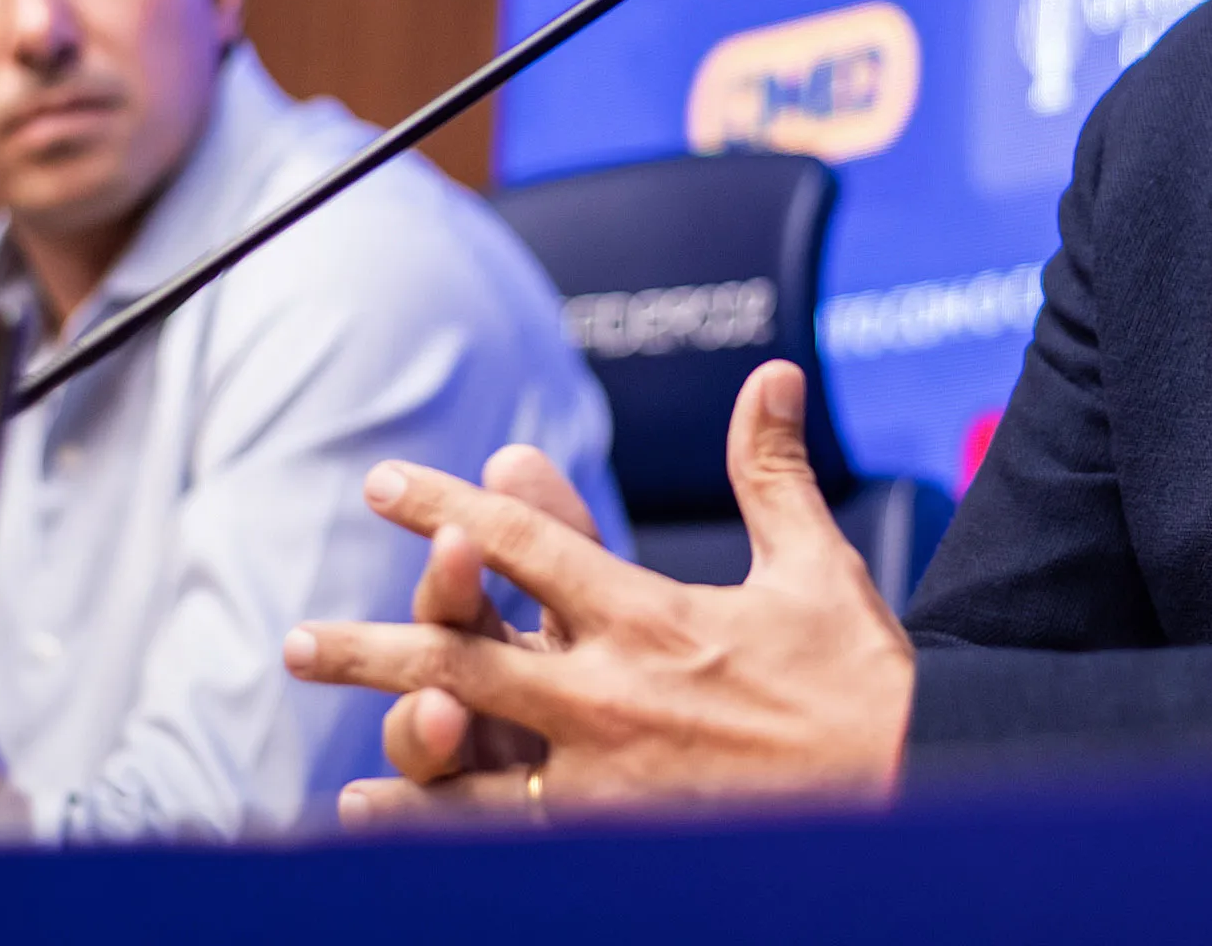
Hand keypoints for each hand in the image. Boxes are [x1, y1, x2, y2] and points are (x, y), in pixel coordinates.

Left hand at [286, 361, 913, 819]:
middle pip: (463, 653)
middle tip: (298, 642)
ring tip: (336, 765)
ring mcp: (603, 774)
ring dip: (389, 742)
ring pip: (468, 755)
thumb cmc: (861, 686)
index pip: (525, 546)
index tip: (386, 486)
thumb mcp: (817, 567)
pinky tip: (380, 819)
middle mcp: (608, 692)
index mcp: (650, 617)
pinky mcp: (614, 835)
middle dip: (373, 642)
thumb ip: (772, 472)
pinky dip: (433, 827)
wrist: (913, 787)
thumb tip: (773, 376)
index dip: (448, 509)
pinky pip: (500, 835)